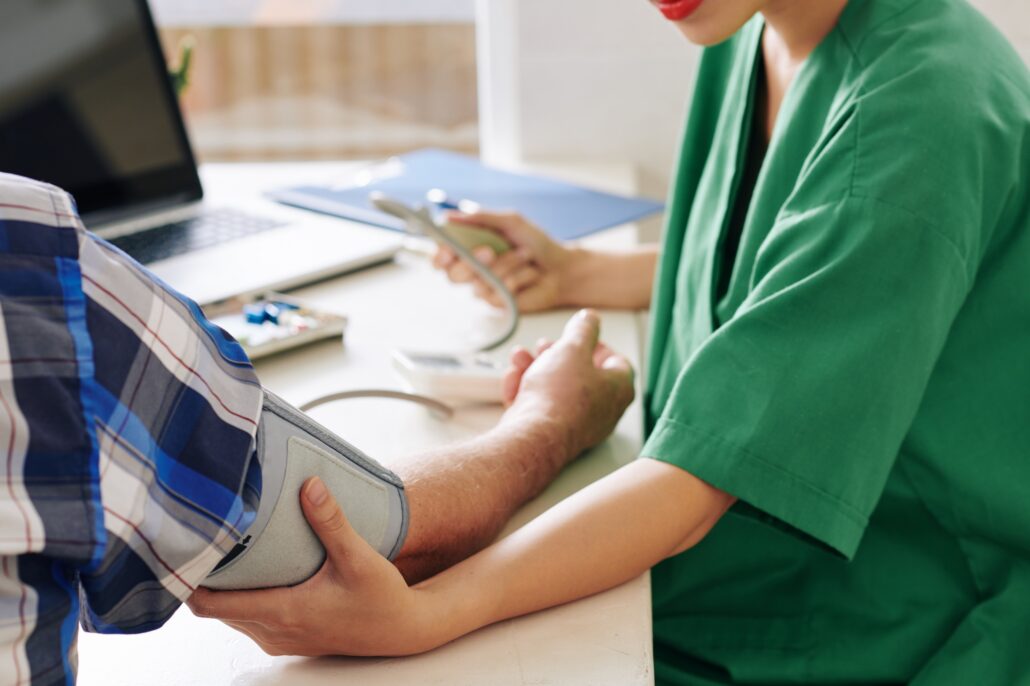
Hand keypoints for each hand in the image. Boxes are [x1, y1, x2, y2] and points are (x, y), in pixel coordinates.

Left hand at [188, 477, 442, 656]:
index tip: (179, 551)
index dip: (188, 580)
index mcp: (283, 612)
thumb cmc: (381, 598)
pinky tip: (253, 572)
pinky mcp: (289, 638)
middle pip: (214, 609)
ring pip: (231, 615)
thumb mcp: (358, 556)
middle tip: (199, 539)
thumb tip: (309, 485)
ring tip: (221, 552)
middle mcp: (274, 631)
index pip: (211, 605)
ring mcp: (280, 638)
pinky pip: (249, 620)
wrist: (403, 630)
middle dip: (203, 578)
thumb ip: (330, 521)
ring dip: (223, 589)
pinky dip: (242, 598)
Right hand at [432, 210, 578, 312]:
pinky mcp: (500, 302)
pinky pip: (496, 293)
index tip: (446, 253)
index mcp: (471, 247)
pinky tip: (529, 275)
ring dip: (504, 266)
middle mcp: (475, 269)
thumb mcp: (511, 221)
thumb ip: (481, 218)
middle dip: (469, 263)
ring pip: (477, 284)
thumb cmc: (537, 242)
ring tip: (525, 256)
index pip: (443, 256)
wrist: (562, 267)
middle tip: (488, 251)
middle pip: (452, 275)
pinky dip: (515, 279)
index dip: (440, 256)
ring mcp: (486, 287)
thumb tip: (450, 216)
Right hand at [500, 310, 633, 457]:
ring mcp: (578, 424)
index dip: (597, 344)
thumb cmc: (559, 397)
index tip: (579, 336)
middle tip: (544, 346)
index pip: (617, 362)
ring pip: (557, 388)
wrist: (533, 437)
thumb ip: (583, 329)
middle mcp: (603, 410)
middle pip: (582, 374)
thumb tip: (589, 318)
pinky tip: (513, 379)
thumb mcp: (572, 347)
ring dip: (536, 368)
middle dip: (557, 355)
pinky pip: (542, 407)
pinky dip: (527, 390)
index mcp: (618, 388)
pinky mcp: (553, 434)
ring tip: (521, 358)